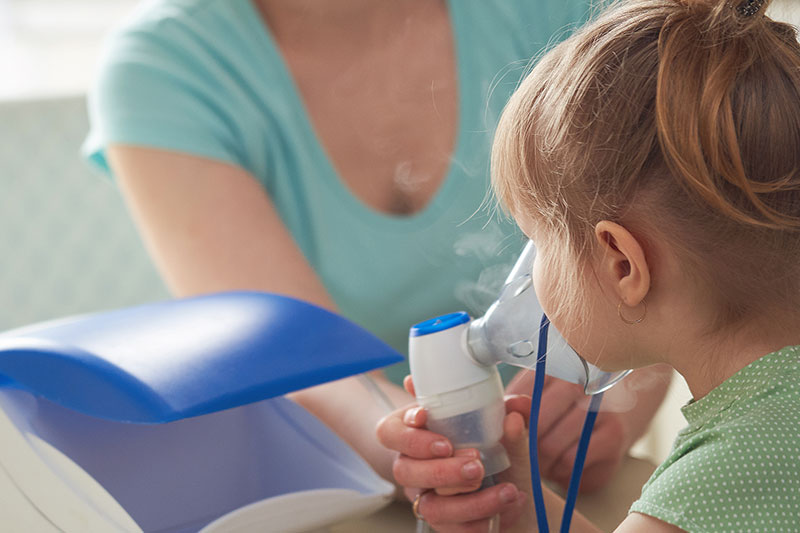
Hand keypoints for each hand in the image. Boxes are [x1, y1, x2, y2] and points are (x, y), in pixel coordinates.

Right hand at [375, 377, 534, 530]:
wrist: (514, 483)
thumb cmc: (494, 443)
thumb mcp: (501, 423)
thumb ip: (508, 411)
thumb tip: (517, 407)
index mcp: (415, 432)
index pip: (390, 432)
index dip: (407, 432)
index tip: (430, 424)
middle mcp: (413, 465)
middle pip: (403, 471)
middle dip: (440, 469)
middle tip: (476, 464)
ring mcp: (426, 497)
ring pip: (431, 507)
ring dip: (471, 501)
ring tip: (506, 489)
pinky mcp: (445, 523)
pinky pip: (456, 530)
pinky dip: (487, 518)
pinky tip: (510, 502)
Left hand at [506, 372, 626, 491]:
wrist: (609, 425)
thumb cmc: (562, 415)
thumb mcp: (535, 404)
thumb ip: (516, 405)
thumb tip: (510, 406)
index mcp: (553, 368)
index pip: (520, 400)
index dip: (511, 424)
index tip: (511, 434)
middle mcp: (577, 381)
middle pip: (534, 423)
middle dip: (525, 446)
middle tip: (525, 454)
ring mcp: (598, 406)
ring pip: (550, 445)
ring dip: (541, 463)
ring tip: (542, 463)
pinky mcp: (613, 433)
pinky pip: (571, 459)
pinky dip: (560, 471)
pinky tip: (560, 467)